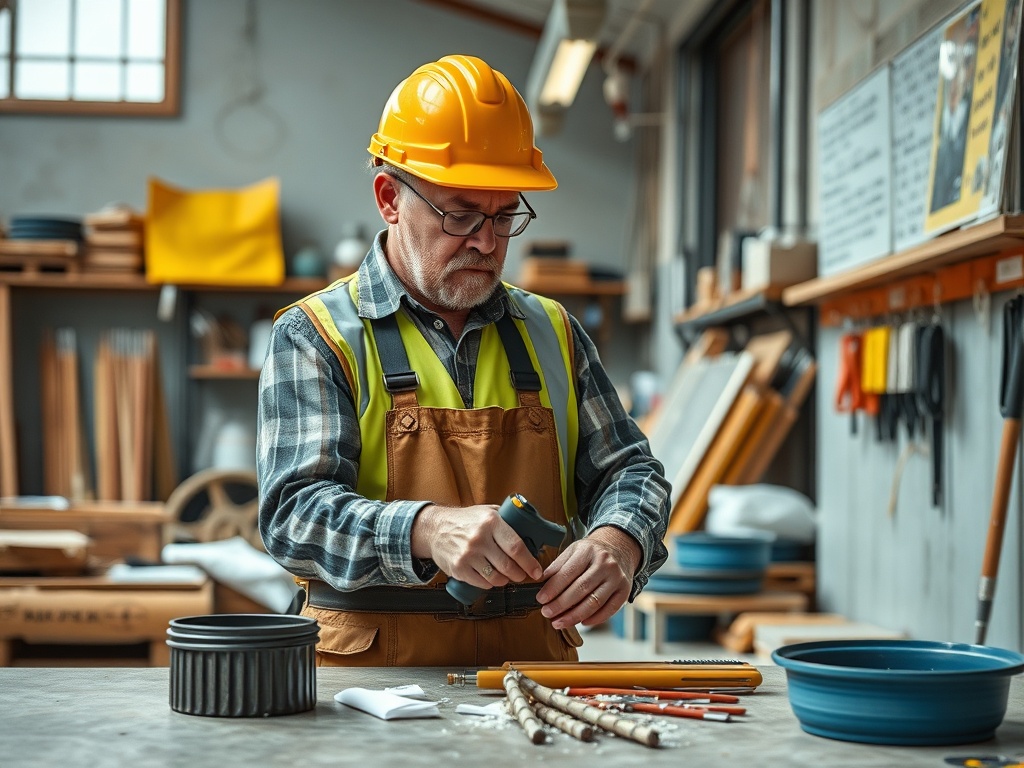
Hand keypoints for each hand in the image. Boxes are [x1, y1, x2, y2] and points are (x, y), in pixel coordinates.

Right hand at [411, 503, 543, 588]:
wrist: (434, 528)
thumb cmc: (464, 521)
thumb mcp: (487, 512)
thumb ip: (507, 520)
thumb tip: (532, 532)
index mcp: (491, 522)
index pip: (516, 546)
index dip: (529, 562)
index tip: (536, 570)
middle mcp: (479, 538)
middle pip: (508, 565)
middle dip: (520, 574)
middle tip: (523, 575)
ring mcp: (468, 555)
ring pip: (496, 577)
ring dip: (506, 581)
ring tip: (507, 576)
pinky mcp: (459, 568)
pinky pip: (482, 583)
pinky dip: (490, 584)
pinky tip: (491, 578)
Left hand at [536, 527, 640, 630]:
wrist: (619, 547)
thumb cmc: (592, 552)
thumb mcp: (573, 550)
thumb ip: (558, 566)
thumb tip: (541, 582)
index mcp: (588, 551)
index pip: (568, 572)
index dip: (552, 588)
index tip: (541, 599)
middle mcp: (605, 564)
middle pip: (580, 589)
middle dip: (561, 605)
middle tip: (547, 613)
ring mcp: (616, 578)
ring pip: (594, 602)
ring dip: (574, 616)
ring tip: (559, 622)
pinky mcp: (624, 591)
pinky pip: (609, 610)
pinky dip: (594, 619)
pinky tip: (581, 622)